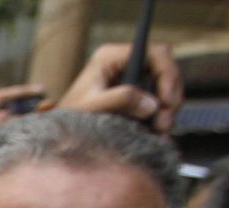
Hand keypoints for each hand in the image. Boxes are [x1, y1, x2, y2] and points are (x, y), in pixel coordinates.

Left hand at [56, 42, 183, 134]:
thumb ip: (120, 100)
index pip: (155, 53)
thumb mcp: (92, 107)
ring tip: (159, 133)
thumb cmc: (68, 118)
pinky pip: (157, 103)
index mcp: (112, 56)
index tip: (166, 102)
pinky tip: (157, 134)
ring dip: (167, 111)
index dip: (167, 75)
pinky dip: (160, 118)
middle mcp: (124, 63)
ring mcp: (130, 79)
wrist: (59, 134)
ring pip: (164, 89)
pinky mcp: (133, 96)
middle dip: (170, 97)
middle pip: (165, 71)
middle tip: (164, 124)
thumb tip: (152, 105)